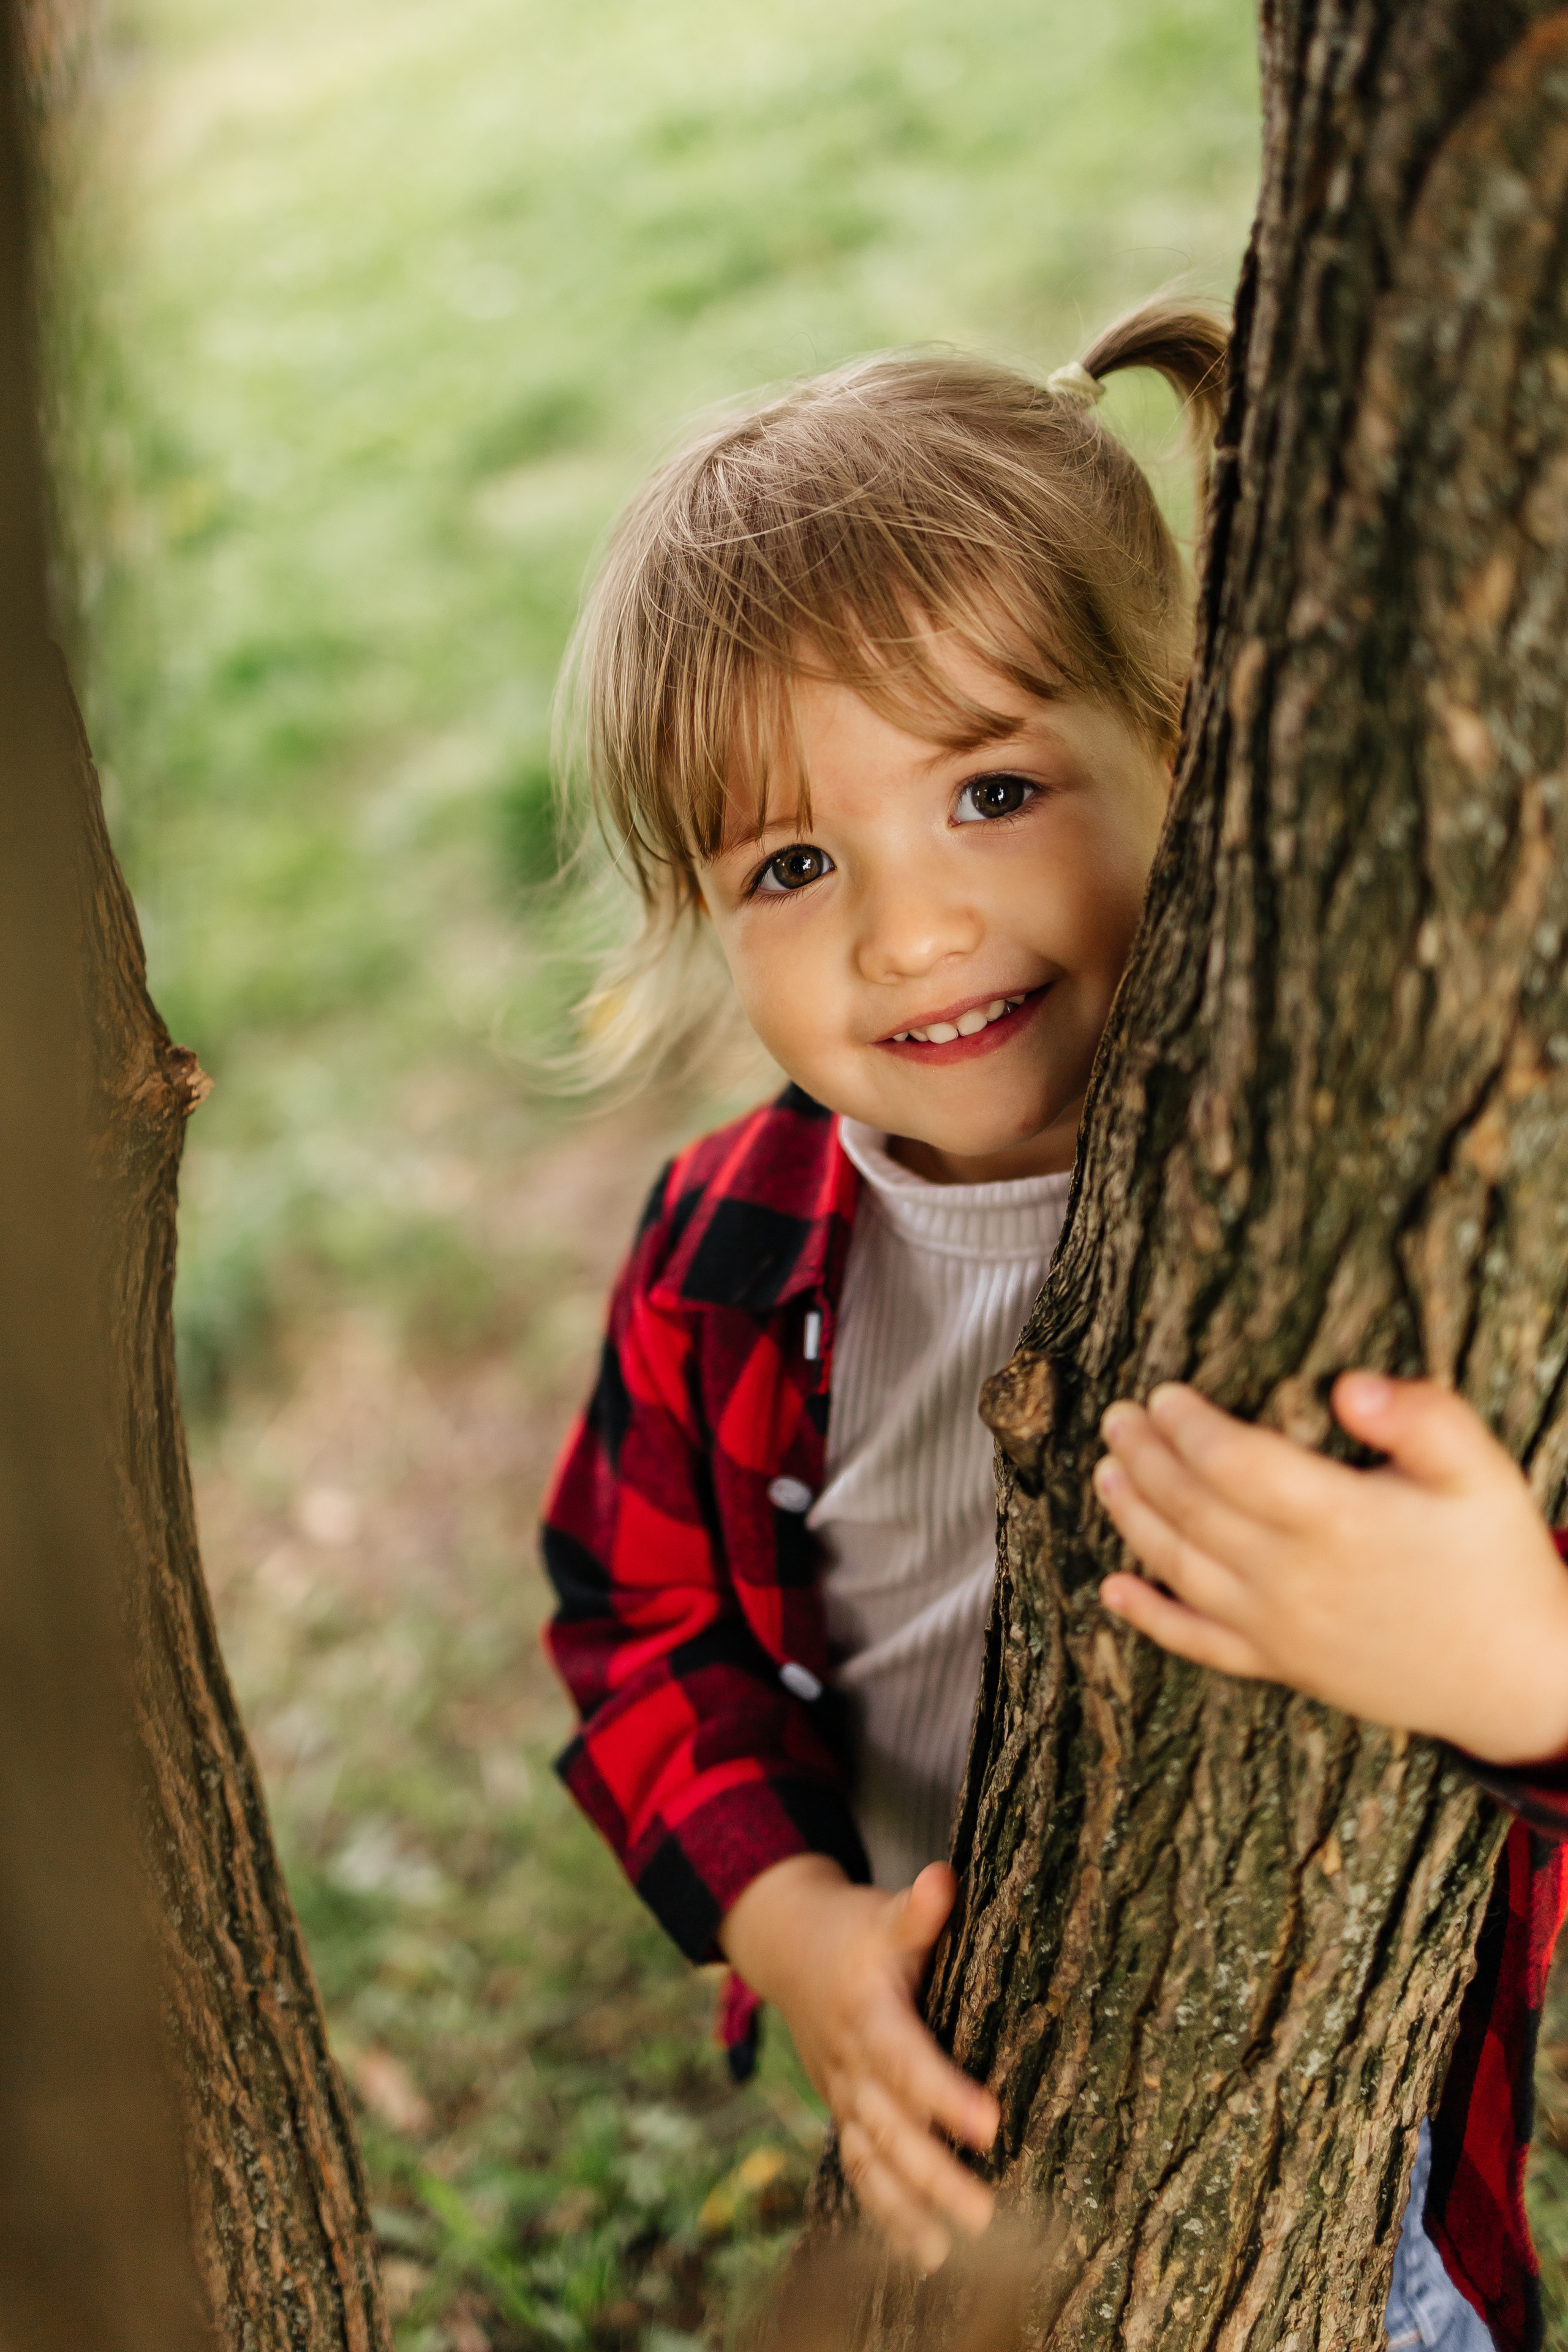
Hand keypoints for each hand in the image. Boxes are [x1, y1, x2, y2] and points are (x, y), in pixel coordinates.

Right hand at [718, 1854, 997, 2267]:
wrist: (790, 1947)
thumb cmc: (854, 1930)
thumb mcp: (881, 1915)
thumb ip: (915, 1911)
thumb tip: (943, 1882)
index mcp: (867, 2013)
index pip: (907, 2060)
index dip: (944, 2095)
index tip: (990, 2125)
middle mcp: (851, 2063)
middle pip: (891, 2128)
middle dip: (934, 2175)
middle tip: (985, 2212)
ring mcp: (843, 2095)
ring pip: (871, 2161)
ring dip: (907, 2210)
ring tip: (947, 2253)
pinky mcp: (844, 2114)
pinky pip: (859, 2171)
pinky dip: (885, 2214)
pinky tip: (923, 2253)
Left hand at [1092, 1372, 1567, 1766]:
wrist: (1521, 1679)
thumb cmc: (1498, 1562)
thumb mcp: (1481, 1472)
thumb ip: (1421, 1416)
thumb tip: (1348, 1386)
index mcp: (1339, 1520)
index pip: (1233, 1461)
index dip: (1188, 1425)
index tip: (1163, 1393)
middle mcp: (1295, 1577)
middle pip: (1193, 1508)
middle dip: (1146, 1457)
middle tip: (1117, 1417)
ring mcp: (1281, 1629)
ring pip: (1181, 1568)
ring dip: (1133, 1518)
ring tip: (1105, 1473)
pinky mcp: (1283, 1667)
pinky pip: (1199, 1644)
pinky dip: (1149, 1617)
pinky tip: (1113, 1590)